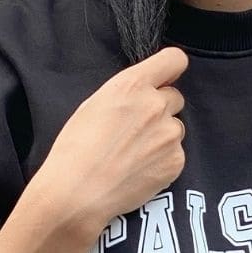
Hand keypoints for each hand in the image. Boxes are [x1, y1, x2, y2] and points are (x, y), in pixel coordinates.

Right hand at [40, 46, 189, 229]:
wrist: (77, 193)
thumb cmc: (75, 149)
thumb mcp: (94, 105)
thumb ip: (127, 93)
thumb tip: (144, 93)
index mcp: (133, 85)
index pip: (174, 59)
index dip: (170, 69)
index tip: (165, 79)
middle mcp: (156, 105)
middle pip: (174, 97)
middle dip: (161, 108)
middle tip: (137, 128)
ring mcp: (169, 133)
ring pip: (175, 127)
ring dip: (162, 136)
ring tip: (133, 154)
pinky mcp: (176, 161)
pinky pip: (175, 154)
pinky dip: (162, 161)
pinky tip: (139, 170)